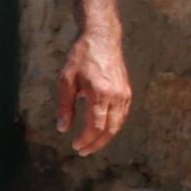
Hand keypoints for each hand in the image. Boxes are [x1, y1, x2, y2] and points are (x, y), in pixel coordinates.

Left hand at [57, 25, 131, 155]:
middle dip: (96, 144)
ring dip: (105, 138)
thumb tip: (63, 129)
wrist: (102, 39)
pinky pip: (122, 116)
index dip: (86, 139)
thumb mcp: (66, 80)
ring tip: (90, 144)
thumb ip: (65, 106)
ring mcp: (124, 95)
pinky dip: (112, 127)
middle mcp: (116, 96)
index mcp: (100, 93)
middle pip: (110, 130)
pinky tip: (101, 130)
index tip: (75, 146)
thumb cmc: (81, 58)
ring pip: (118, 125)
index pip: (96, 126)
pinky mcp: (127, 93)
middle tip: (82, 151)